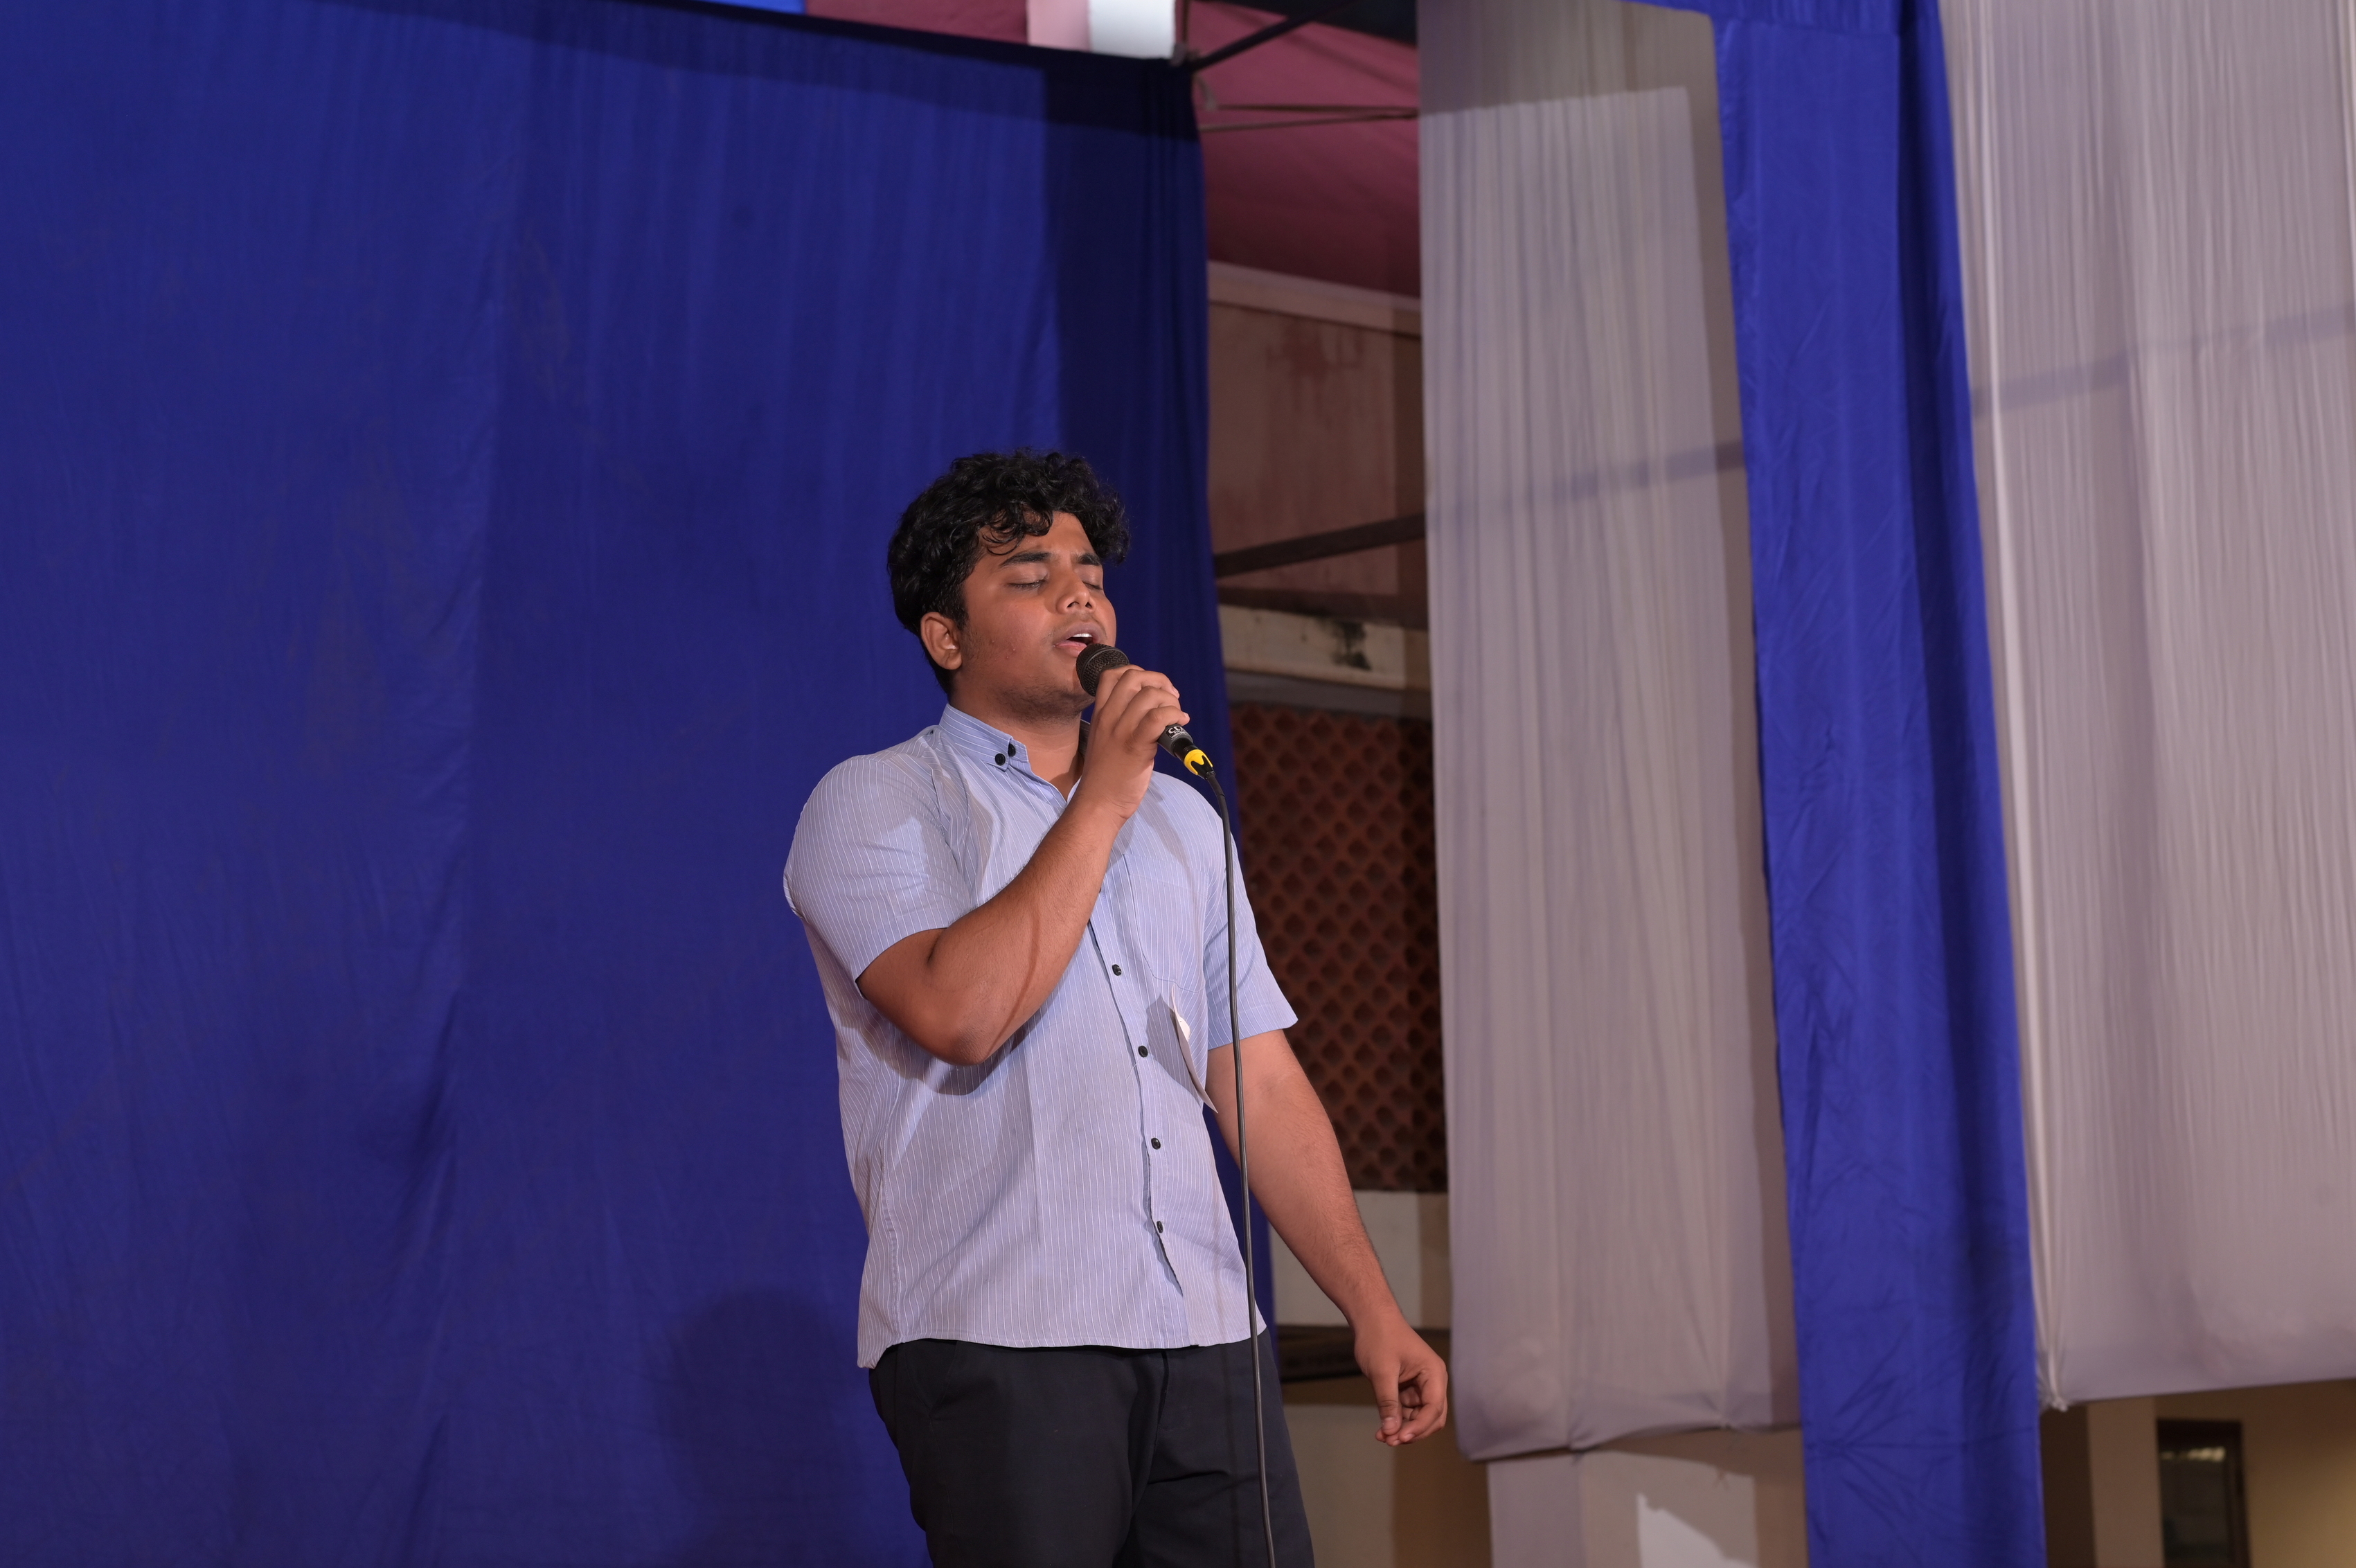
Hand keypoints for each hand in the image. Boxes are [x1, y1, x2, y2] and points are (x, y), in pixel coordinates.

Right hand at [1074, 662, 1185, 822]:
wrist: (1099, 804)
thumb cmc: (1107, 776)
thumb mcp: (1106, 740)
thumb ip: (1122, 721)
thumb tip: (1153, 709)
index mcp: (1100, 714)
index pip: (1112, 674)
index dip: (1138, 673)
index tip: (1152, 689)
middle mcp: (1108, 718)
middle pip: (1134, 677)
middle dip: (1159, 682)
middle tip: (1170, 700)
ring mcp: (1121, 731)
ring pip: (1149, 695)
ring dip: (1170, 701)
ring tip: (1177, 717)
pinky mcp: (1135, 747)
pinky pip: (1158, 717)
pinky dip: (1175, 715)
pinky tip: (1180, 725)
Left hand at [1356, 1314, 1448, 1445]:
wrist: (1371, 1318)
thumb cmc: (1380, 1338)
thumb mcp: (1382, 1372)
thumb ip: (1388, 1402)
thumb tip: (1391, 1431)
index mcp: (1434, 1374)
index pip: (1433, 1409)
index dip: (1418, 1427)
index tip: (1399, 1438)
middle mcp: (1432, 1381)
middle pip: (1431, 1417)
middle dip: (1413, 1431)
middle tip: (1390, 1441)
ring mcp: (1420, 1385)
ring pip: (1418, 1416)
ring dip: (1403, 1428)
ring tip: (1382, 1436)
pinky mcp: (1407, 1387)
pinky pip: (1407, 1410)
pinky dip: (1397, 1420)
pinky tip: (1382, 1428)